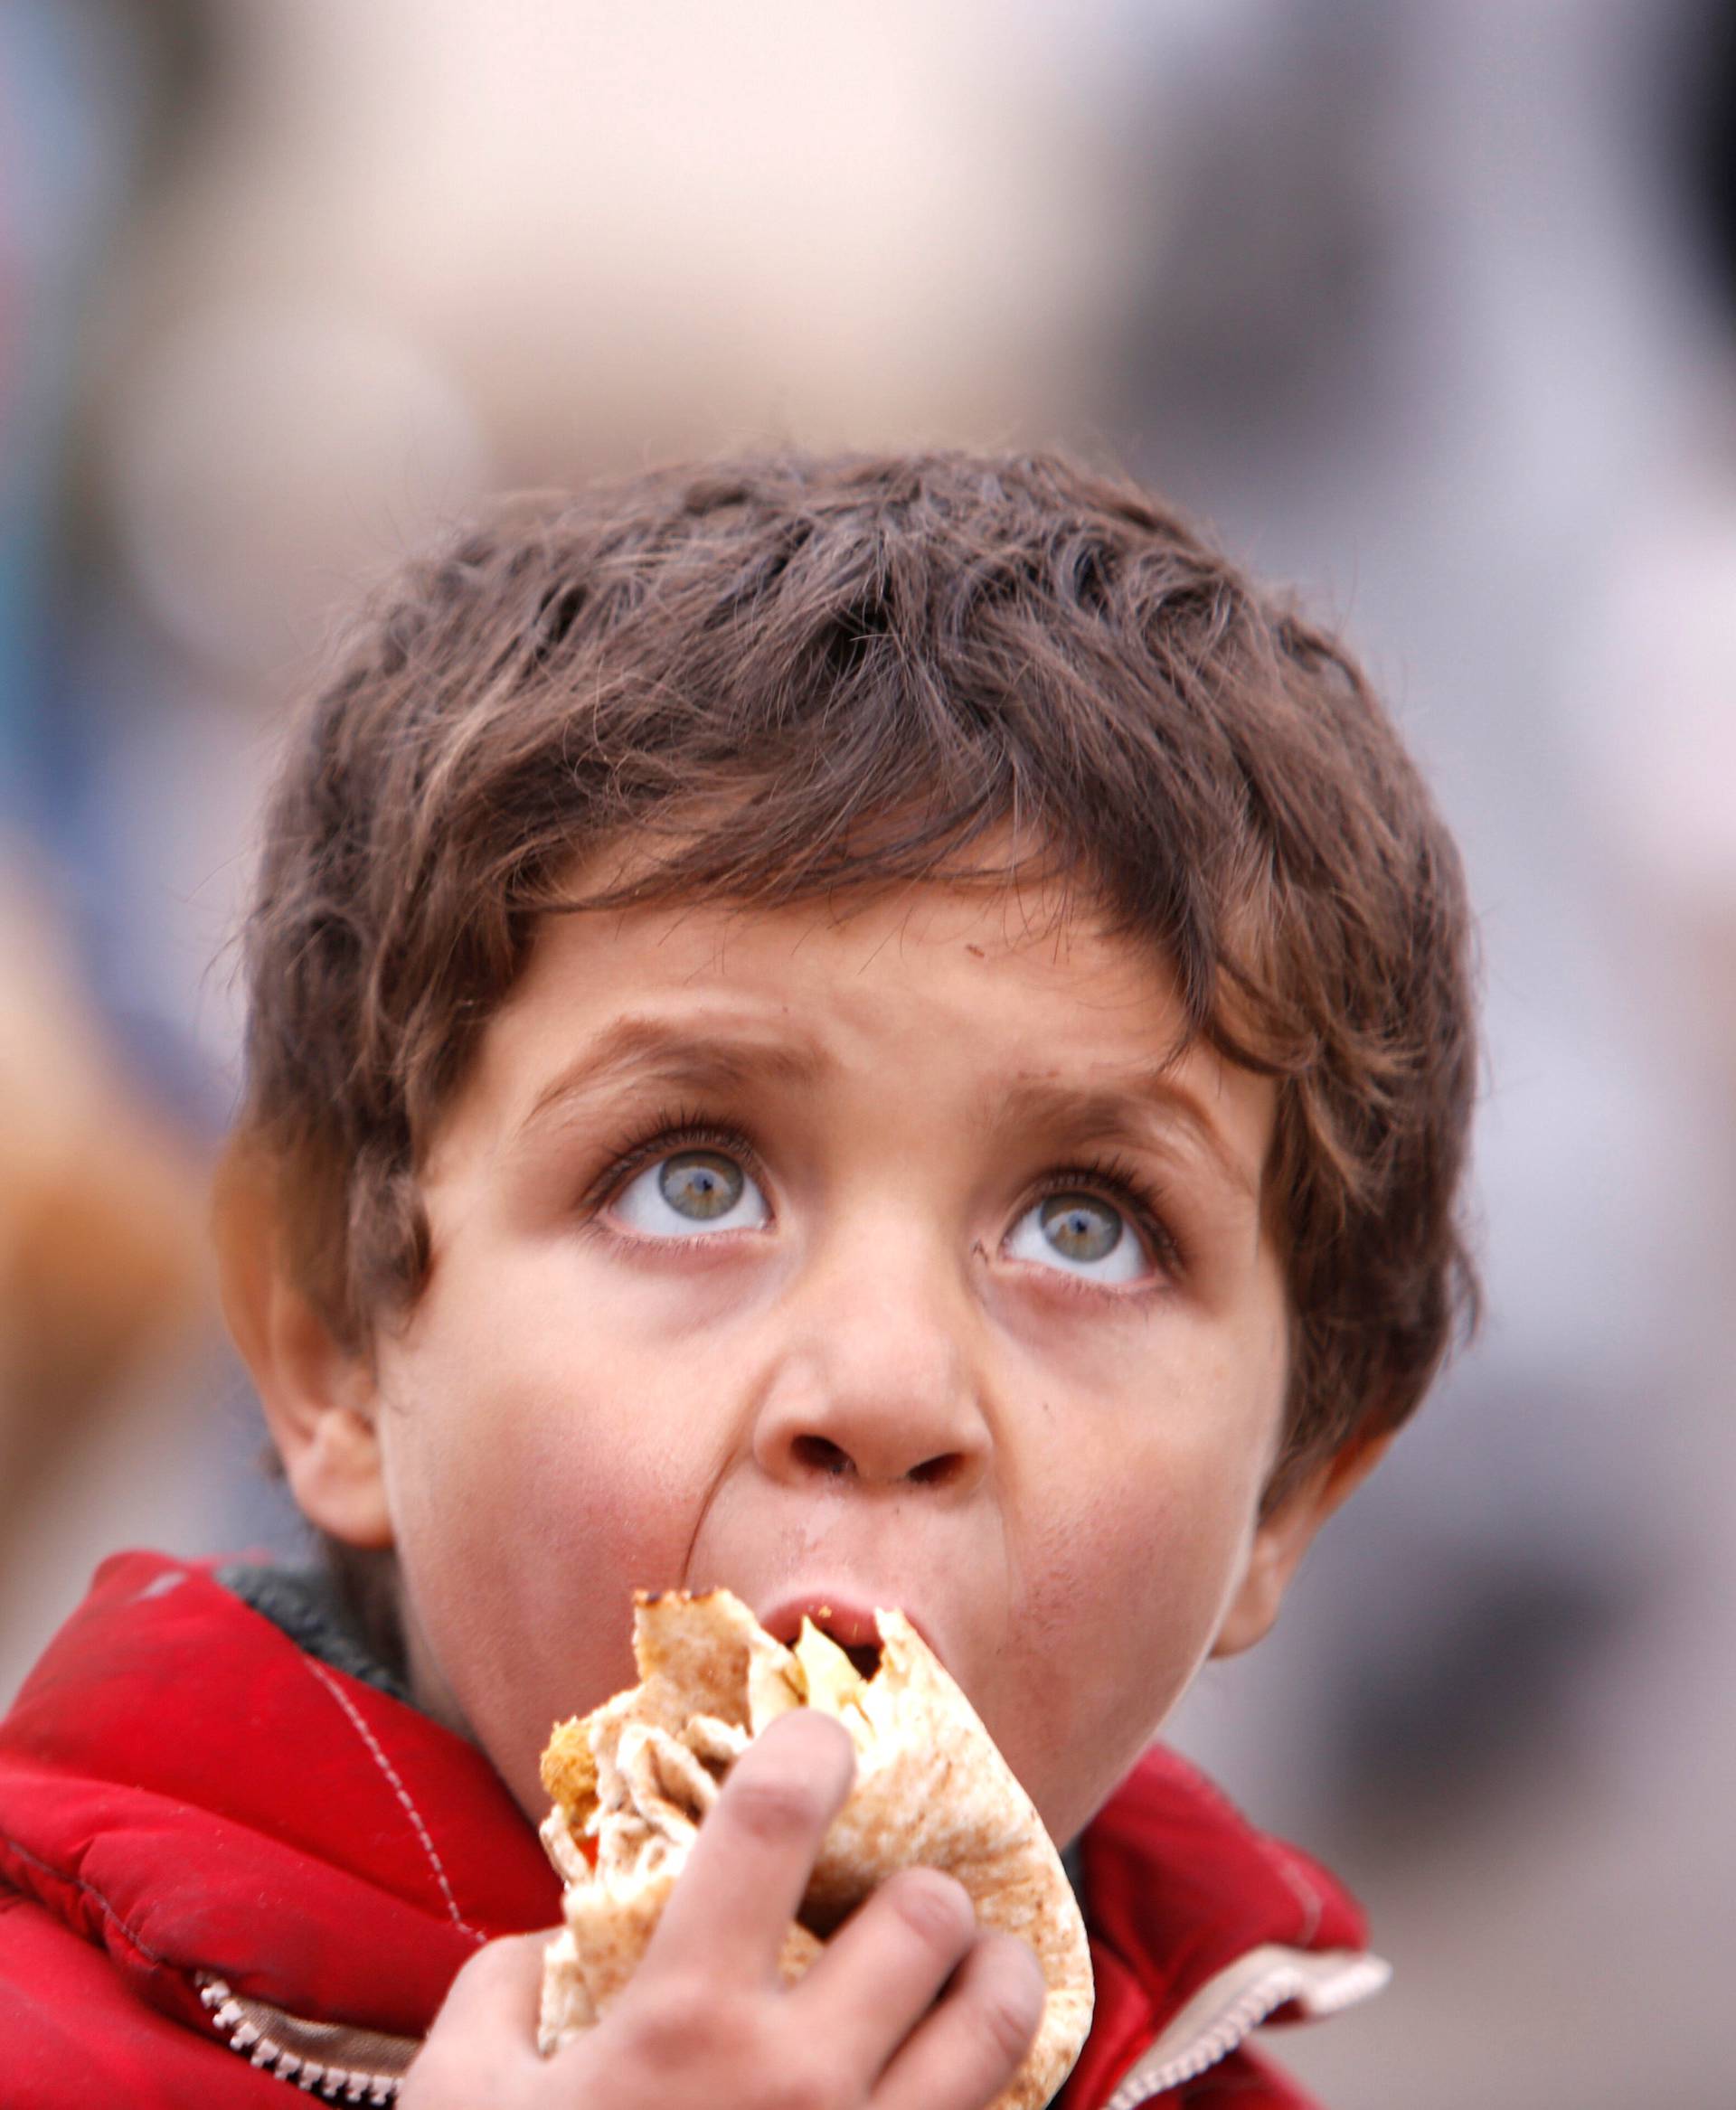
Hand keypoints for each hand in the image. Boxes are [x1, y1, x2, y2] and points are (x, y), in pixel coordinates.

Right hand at [399, 1708, 1045, 2108]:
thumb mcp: (457, 2108)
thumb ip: (497, 1993)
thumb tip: (547, 1938)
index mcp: (684, 2020)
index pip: (773, 1817)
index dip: (809, 1745)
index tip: (821, 1735)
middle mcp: (800, 2080)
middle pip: (928, 1915)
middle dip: (917, 1891)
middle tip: (890, 1908)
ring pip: (1002, 2021)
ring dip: (991, 1976)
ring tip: (967, 1971)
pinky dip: (992, 2099)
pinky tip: (955, 2090)